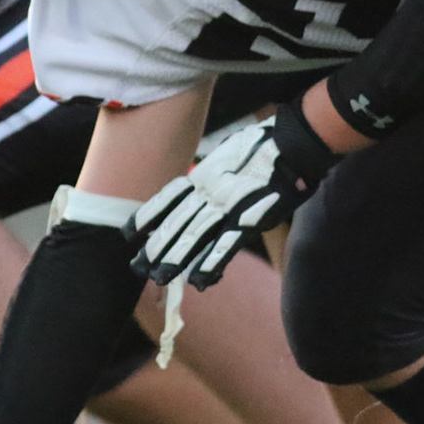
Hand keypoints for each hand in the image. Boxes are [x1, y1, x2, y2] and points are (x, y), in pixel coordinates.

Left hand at [127, 103, 337, 288]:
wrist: (294, 142)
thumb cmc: (267, 144)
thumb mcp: (230, 152)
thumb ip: (215, 171)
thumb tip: (205, 182)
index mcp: (205, 175)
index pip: (168, 198)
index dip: (147, 217)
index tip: (129, 233)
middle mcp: (210, 191)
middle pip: (177, 222)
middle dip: (156, 247)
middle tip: (136, 267)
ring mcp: (228, 205)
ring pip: (196, 236)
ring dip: (176, 259)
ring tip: (158, 279)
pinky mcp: (250, 218)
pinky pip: (228, 245)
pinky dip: (212, 264)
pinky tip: (199, 281)